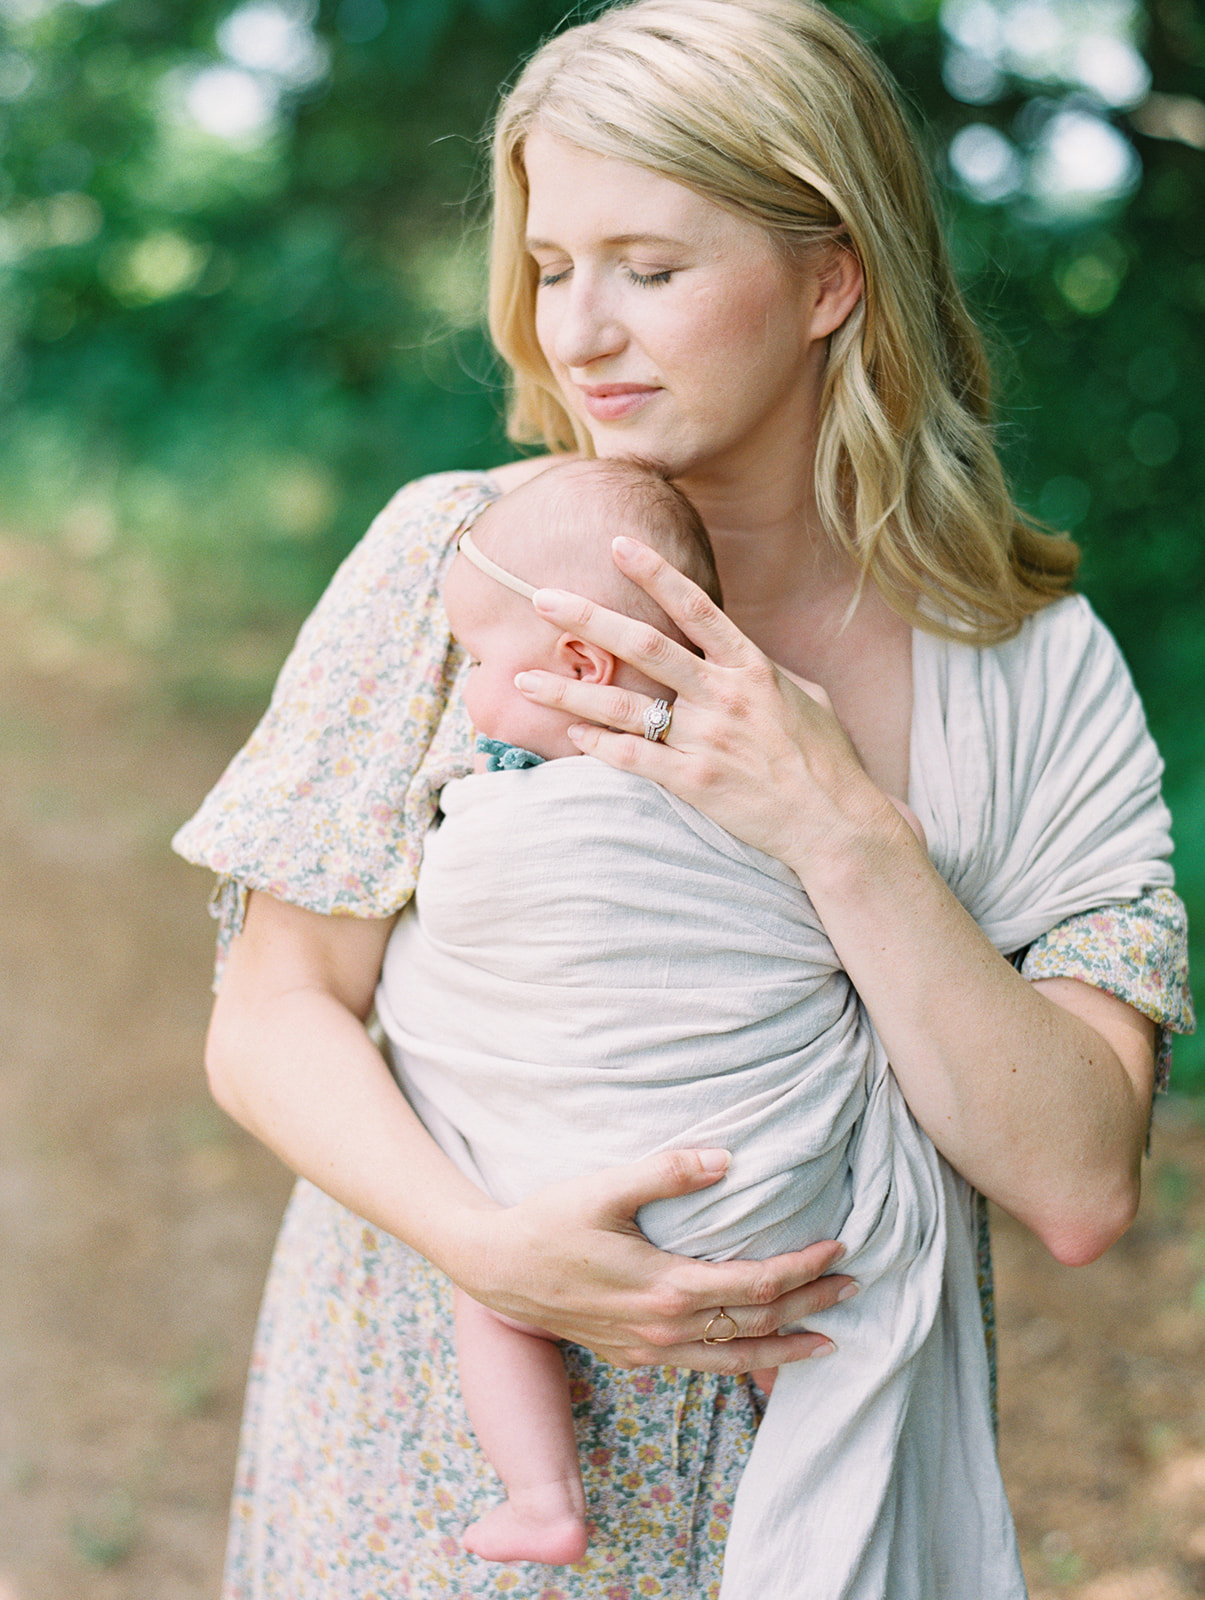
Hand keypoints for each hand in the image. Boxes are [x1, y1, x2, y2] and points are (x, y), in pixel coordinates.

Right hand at [463, 1149, 854, 1373]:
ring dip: (787, 1347)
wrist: (495, 1271)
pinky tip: (761, 1354)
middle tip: (854, 1287)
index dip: (803, 1268)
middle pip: (757, 1322)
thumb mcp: (604, 1188)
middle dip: (811, 1305)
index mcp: (666, 1286)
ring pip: (736, 1357)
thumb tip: (727, 1159)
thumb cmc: (548, 1222)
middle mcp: (665, 1328)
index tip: (838, 1248)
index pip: (756, 1284)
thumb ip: (667, 1171)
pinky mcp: (635, 1356)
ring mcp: (650, 1350)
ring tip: (829, 1340)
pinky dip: (744, 1362)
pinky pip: (705, 1366)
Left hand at [514, 535, 895, 880]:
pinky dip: (597, 745)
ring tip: (522, 679)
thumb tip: (736, 648)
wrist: (837, 824)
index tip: (617, 544)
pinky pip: (634, 758)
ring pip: (624, 706)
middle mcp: (725, 696)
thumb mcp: (807, 698)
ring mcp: (707, 739)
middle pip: (645, 647)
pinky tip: (568, 733)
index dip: (655, 572)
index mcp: (753, 667)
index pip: (697, 607)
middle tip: (542, 598)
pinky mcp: (694, 782)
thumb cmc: (826, 759)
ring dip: (568, 691)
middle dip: (589, 619)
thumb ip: (764, 670)